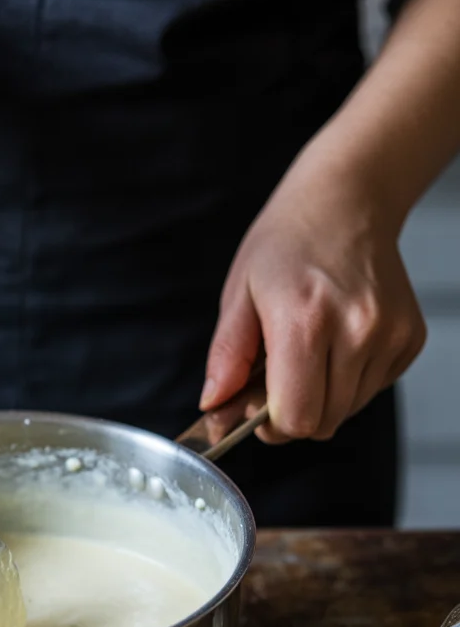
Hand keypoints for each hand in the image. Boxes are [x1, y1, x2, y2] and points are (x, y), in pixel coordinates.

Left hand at [201, 151, 425, 441]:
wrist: (346, 202)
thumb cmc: (286, 244)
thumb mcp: (239, 295)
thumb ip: (226, 357)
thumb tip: (214, 405)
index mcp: (305, 321)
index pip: (296, 418)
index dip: (270, 424)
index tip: (257, 406)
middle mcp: (357, 330)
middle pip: (323, 422)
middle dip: (294, 412)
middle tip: (279, 376)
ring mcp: (390, 335)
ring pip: (349, 410)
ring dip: (323, 396)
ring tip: (311, 350)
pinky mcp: (411, 338)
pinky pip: (374, 389)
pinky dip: (351, 380)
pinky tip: (338, 341)